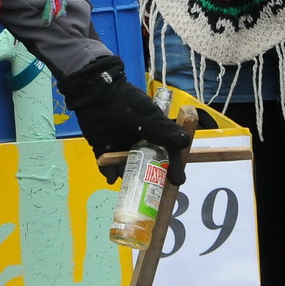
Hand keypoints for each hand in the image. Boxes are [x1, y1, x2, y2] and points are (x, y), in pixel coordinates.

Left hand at [58, 57, 192, 185]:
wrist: (98, 95)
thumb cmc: (128, 104)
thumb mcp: (150, 118)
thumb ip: (166, 133)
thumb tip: (186, 143)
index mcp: (153, 133)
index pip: (166, 153)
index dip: (172, 167)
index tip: (176, 180)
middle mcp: (138, 142)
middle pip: (147, 166)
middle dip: (150, 178)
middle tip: (152, 189)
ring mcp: (120, 147)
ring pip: (127, 169)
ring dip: (129, 177)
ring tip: (131, 185)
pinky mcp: (103, 149)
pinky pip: (107, 166)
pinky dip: (109, 173)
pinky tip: (111, 177)